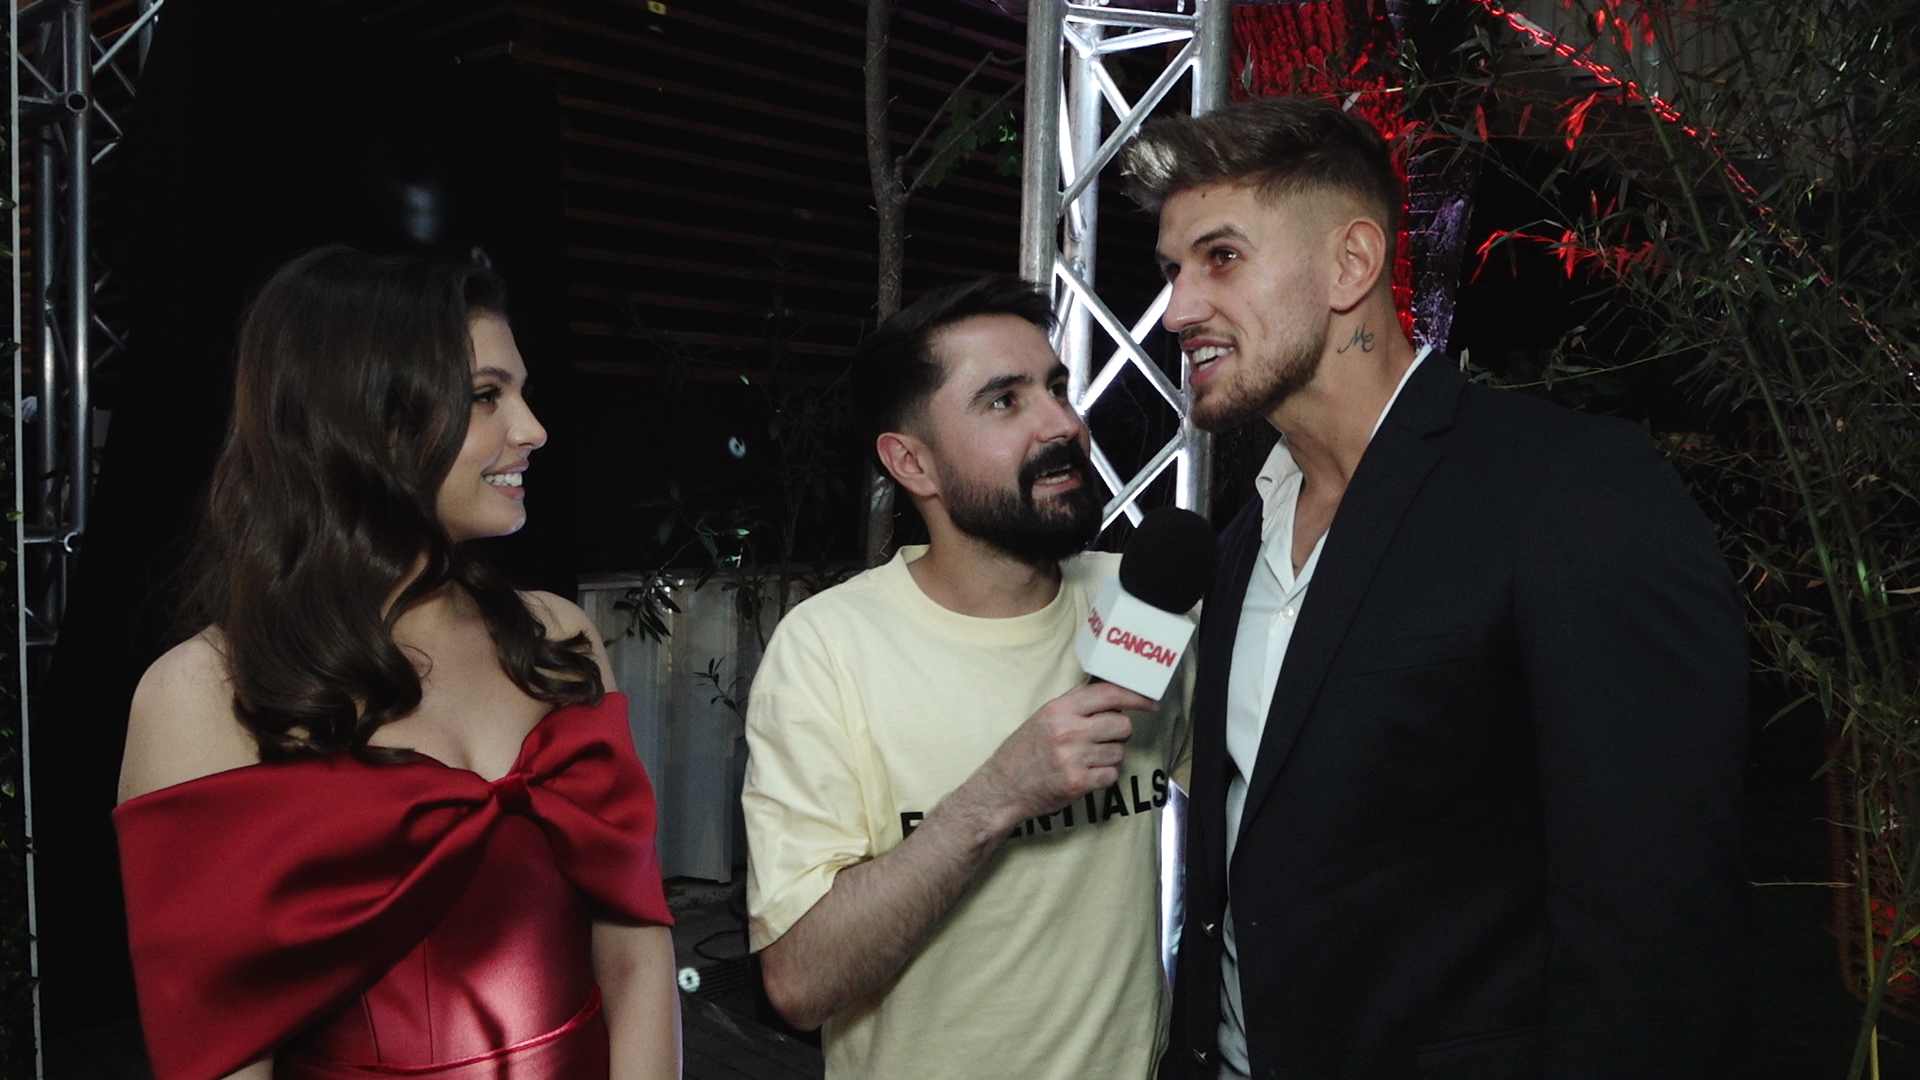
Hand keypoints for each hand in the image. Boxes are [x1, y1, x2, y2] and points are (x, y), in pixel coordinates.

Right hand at [975, 680, 1155, 824]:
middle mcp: (1067, 731)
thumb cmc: (1024, 752)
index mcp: (1058, 709)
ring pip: (1119, 753)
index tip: (1150, 702)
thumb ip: (1074, 703)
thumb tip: (1108, 689)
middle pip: (1122, 725)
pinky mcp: (1077, 783)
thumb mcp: (1043, 717)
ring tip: (1086, 760)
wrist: (1002, 788)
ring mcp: (1073, 758)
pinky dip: (1103, 777)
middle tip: (1104, 739)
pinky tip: (1085, 775)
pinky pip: (1111, 775)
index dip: (1136, 697)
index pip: (1109, 694)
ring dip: (1109, 757)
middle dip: (1119, 734)